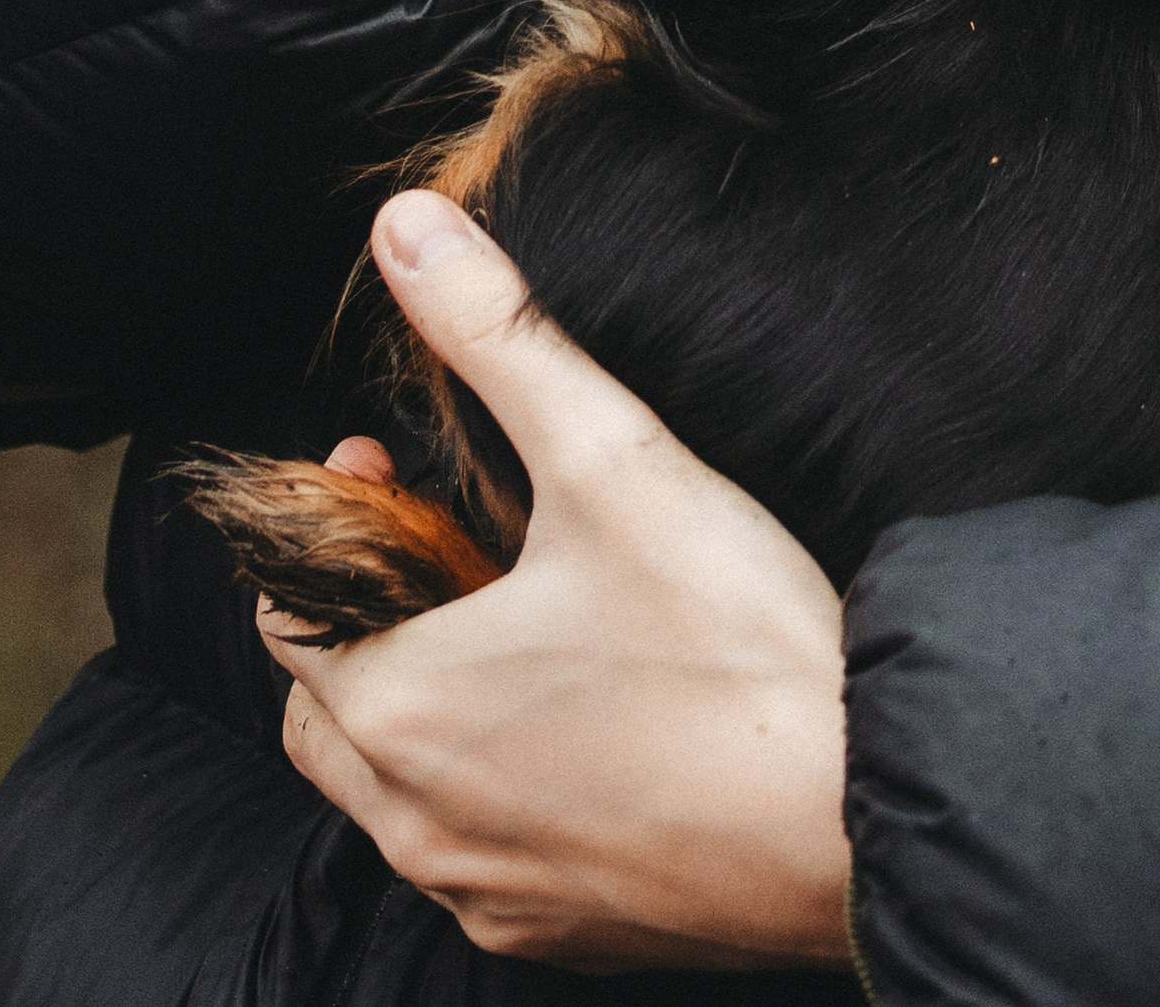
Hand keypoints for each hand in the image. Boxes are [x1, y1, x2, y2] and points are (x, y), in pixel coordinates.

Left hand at [262, 190, 851, 970]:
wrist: (870, 813)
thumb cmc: (736, 646)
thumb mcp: (609, 456)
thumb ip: (496, 334)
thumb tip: (404, 225)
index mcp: (399, 712)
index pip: (288, 620)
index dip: (337, 533)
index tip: (407, 474)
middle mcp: (419, 826)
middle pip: (324, 715)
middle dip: (366, 625)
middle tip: (457, 549)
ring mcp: (492, 896)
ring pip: (395, 799)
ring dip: (423, 712)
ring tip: (523, 628)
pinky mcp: (565, 939)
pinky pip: (479, 864)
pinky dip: (493, 793)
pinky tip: (586, 729)